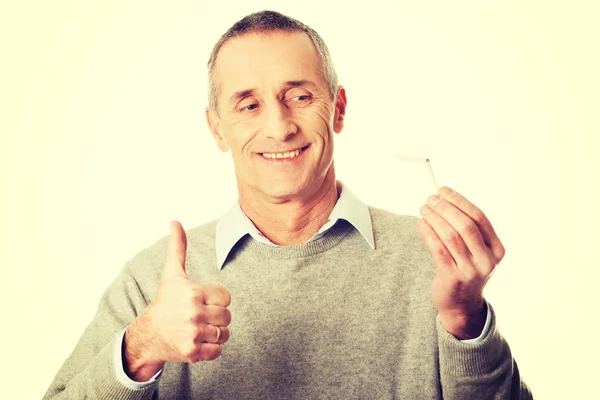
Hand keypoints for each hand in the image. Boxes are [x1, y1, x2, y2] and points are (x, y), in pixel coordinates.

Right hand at [124, 220, 231, 380]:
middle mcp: (193, 312)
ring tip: (197, 329)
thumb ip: (178, 248)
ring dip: (214, 333)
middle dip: (216, 317)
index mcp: (193, 292)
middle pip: (227, 316)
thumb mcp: (172, 274)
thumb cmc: (164, 302)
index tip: (200, 302)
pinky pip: (218, 351)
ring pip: (225, 333)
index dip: (216, 300)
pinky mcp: (193, 352)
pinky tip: (196, 342)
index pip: (226, 297)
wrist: (147, 335)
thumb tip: (175, 221)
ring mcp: (193, 333)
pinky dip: (211, 349)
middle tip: (197, 317)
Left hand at [416, 186, 504, 339]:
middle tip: (430, 199)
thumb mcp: (477, 252)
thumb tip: (445, 199)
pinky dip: (428, 233)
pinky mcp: (452, 278)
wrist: (461, 305)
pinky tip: (421, 224)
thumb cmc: (466, 270)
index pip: (479, 218)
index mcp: (496, 249)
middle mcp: (486, 260)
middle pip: (465, 225)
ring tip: (424, 209)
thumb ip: (468, 230)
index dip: (460, 201)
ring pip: (450, 236)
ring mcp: (470, 271)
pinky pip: (438, 249)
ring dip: (434, 218)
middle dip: (445, 208)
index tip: (443, 191)